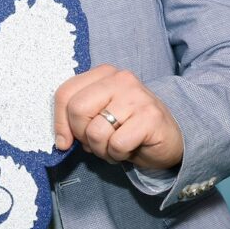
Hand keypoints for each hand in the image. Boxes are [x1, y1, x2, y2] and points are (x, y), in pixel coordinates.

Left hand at [54, 64, 183, 169]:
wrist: (169, 139)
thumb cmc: (128, 128)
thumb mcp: (97, 117)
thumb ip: (77, 119)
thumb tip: (61, 141)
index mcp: (103, 74)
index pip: (65, 93)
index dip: (60, 122)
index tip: (65, 140)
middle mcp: (120, 79)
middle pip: (77, 110)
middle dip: (82, 135)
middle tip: (98, 142)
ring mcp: (137, 96)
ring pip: (95, 131)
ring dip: (101, 149)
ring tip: (115, 146)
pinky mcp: (150, 116)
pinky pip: (117, 144)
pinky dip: (118, 154)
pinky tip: (129, 149)